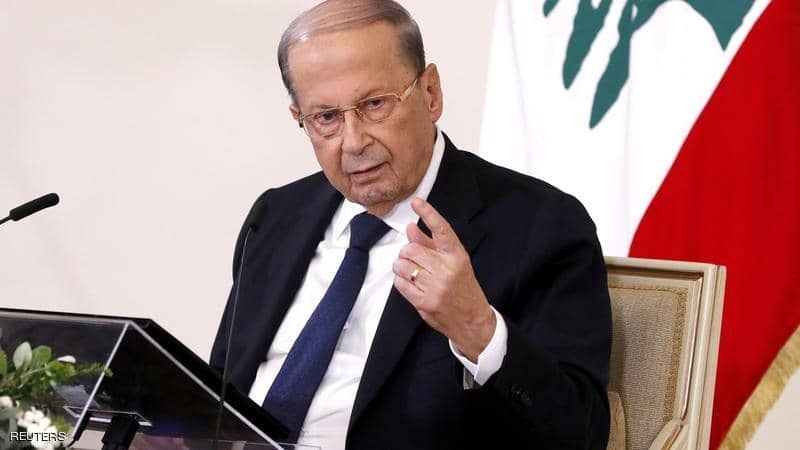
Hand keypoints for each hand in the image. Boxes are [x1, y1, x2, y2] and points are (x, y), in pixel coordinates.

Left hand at [392, 197, 495, 361]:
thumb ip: (430, 244)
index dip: (428, 213)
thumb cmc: (463, 288)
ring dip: (401, 266)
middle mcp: (447, 270)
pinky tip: (410, 282)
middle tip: (411, 258)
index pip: (441, 229)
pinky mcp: (425, 302)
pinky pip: (400, 283)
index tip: (416, 202)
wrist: (472, 320)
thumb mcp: (453, 263)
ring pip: (403, 265)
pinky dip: (400, 280)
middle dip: (406, 252)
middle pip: (412, 249)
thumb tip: (411, 227)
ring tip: (411, 271)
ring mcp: (436, 287)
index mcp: (457, 256)